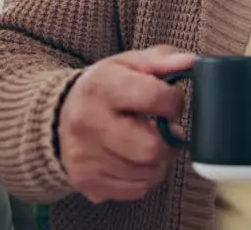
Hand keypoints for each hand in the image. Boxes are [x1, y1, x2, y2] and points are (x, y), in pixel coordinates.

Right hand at [57, 45, 195, 203]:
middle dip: (168, 141)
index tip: (171, 103)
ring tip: (150, 143)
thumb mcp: (131, 64)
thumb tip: (192, 63)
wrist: (58, 116)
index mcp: (101, 87)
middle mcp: (87, 123)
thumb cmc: (106, 88)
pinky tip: (137, 160)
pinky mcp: (85, 181)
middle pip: (150, 148)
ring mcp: (84, 156)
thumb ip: (164, 60)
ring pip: (147, 173)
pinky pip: (136, 190)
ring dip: (159, 161)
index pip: (154, 98)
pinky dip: (145, 178)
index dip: (174, 102)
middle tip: (165, 131)